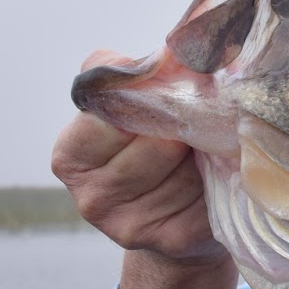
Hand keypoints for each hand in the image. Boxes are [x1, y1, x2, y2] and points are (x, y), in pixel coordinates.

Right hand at [51, 50, 225, 265]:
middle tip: (201, 117)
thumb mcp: (130, 107)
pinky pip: (206, 194)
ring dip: (204, 151)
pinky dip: (218, 179)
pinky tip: (213, 177)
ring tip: (204, 149)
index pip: (112, 111)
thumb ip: (130, 75)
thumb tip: (168, 48)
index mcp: (71, 155)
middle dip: (185, 123)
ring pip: (184, 167)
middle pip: (155, 140)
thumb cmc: (155, 145)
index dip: (151, 93)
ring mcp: (127, 225)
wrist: (181, 216)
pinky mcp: (169, 240)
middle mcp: (90, 196)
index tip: (177, 83)